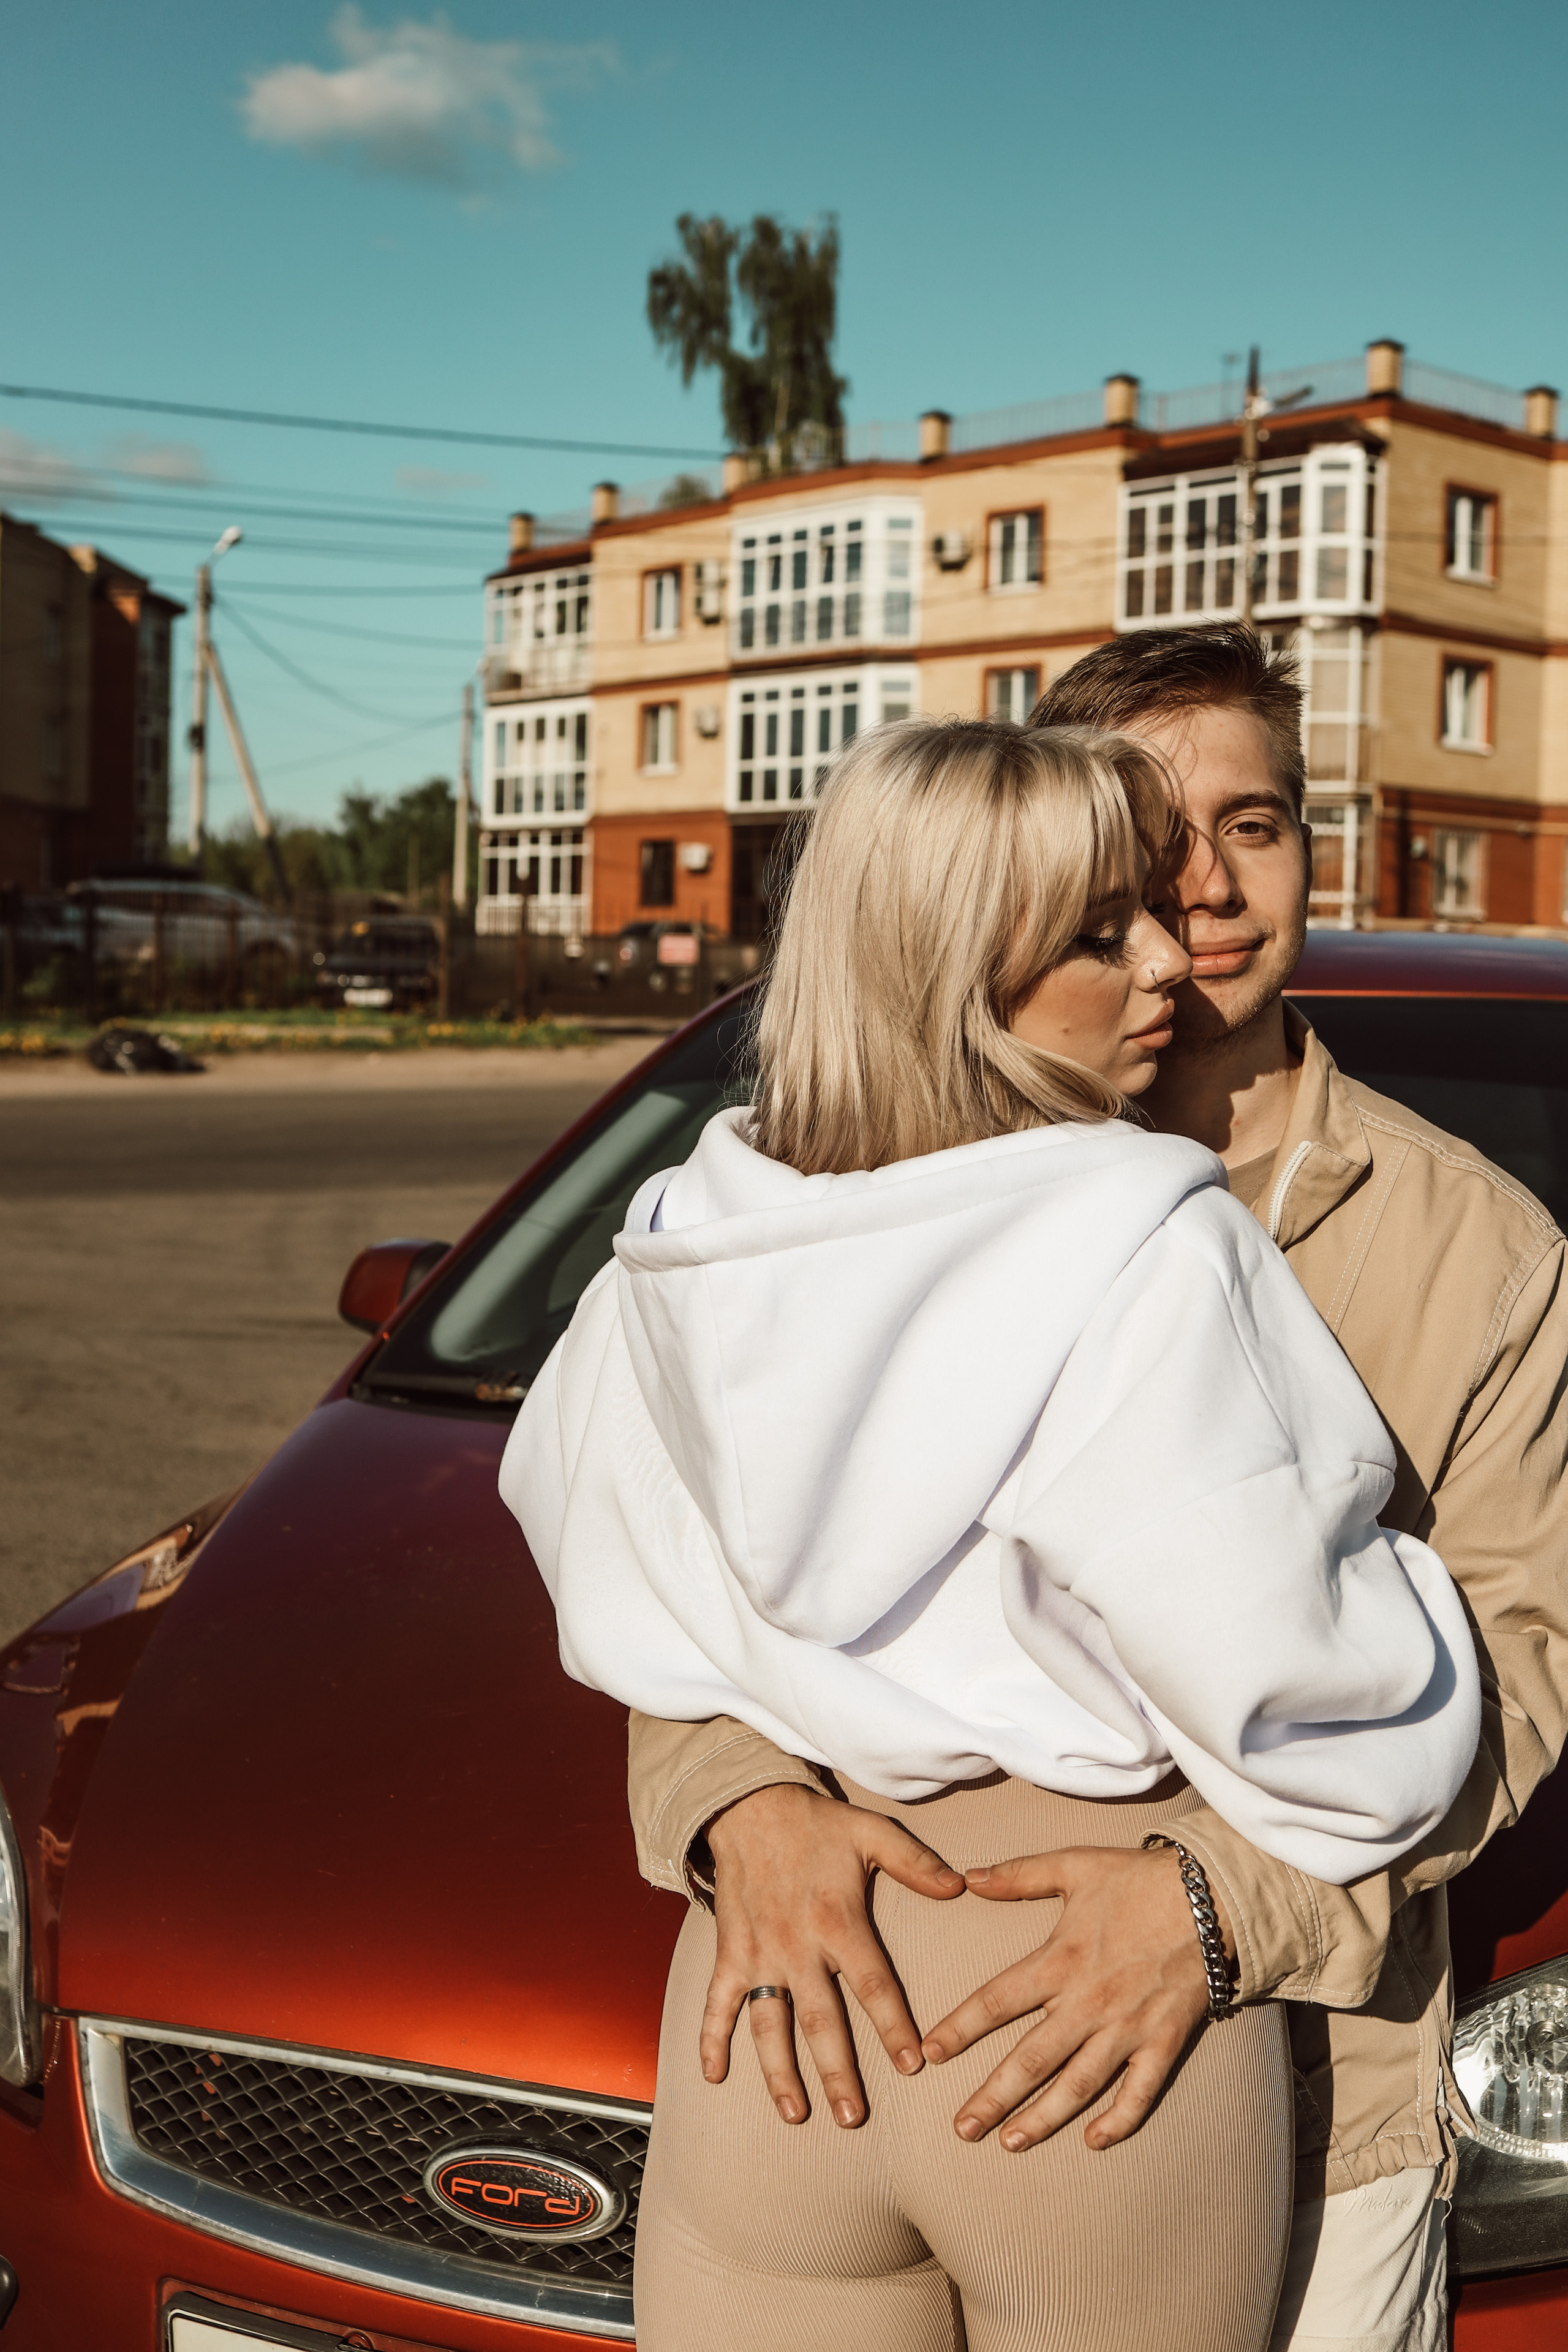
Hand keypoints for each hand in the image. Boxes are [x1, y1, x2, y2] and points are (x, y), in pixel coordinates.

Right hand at [702, 1783, 964, 2126]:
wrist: (749, 1807)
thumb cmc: (817, 1824)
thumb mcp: (873, 1832)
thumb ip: (916, 1863)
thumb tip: (961, 1887)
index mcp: (839, 1921)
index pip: (873, 1983)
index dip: (893, 2025)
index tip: (914, 2064)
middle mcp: (798, 1946)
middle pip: (821, 2021)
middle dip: (837, 2072)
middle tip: (853, 2117)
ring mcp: (760, 1953)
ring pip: (769, 2024)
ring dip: (780, 2072)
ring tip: (796, 2114)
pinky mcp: (730, 1953)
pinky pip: (717, 2003)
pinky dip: (711, 2038)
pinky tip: (714, 2075)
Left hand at [921, 1844, 1234, 2152]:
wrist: (1213, 1896)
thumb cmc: (1140, 1878)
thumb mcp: (1075, 1865)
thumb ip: (1019, 1875)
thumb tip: (967, 1877)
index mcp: (1061, 1959)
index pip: (997, 2001)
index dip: (961, 2028)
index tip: (930, 2052)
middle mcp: (1089, 2002)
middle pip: (1031, 2060)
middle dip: (993, 2097)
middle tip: (963, 2128)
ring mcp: (1128, 2027)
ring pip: (1079, 2085)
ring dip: (1043, 2118)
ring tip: (1010, 2142)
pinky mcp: (1165, 2041)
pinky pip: (1140, 2091)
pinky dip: (1119, 2120)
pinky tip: (1094, 2141)